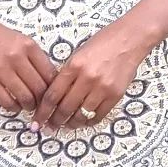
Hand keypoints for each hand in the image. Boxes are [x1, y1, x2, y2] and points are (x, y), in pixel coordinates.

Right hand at [0, 9, 57, 113]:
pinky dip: (14, 107)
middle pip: (39, 88)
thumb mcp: (20, 39)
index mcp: (28, 45)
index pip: (50, 73)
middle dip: (43, 100)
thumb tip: (48, 81)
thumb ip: (34, 57)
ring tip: (28, 104)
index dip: (54, 88)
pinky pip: (6, 102)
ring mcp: (1, 70)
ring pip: (25, 97)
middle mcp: (16, 57)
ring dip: (29, 105)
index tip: (53, 93)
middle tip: (42, 103)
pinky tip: (15, 104)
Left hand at [31, 23, 148, 130]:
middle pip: (65, 108)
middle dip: (55, 121)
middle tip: (50, 126)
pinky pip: (98, 115)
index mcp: (73, 66)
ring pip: (81, 115)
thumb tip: (54, 96)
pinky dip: (89, 121)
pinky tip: (83, 121)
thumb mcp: (78, 54)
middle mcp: (87, 78)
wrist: (129, 39)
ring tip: (66, 125)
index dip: (43, 111)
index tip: (38, 119)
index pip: (52, 95)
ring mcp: (102, 88)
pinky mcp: (115, 95)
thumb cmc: (103, 43)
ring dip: (71, 124)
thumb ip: (67, 74)